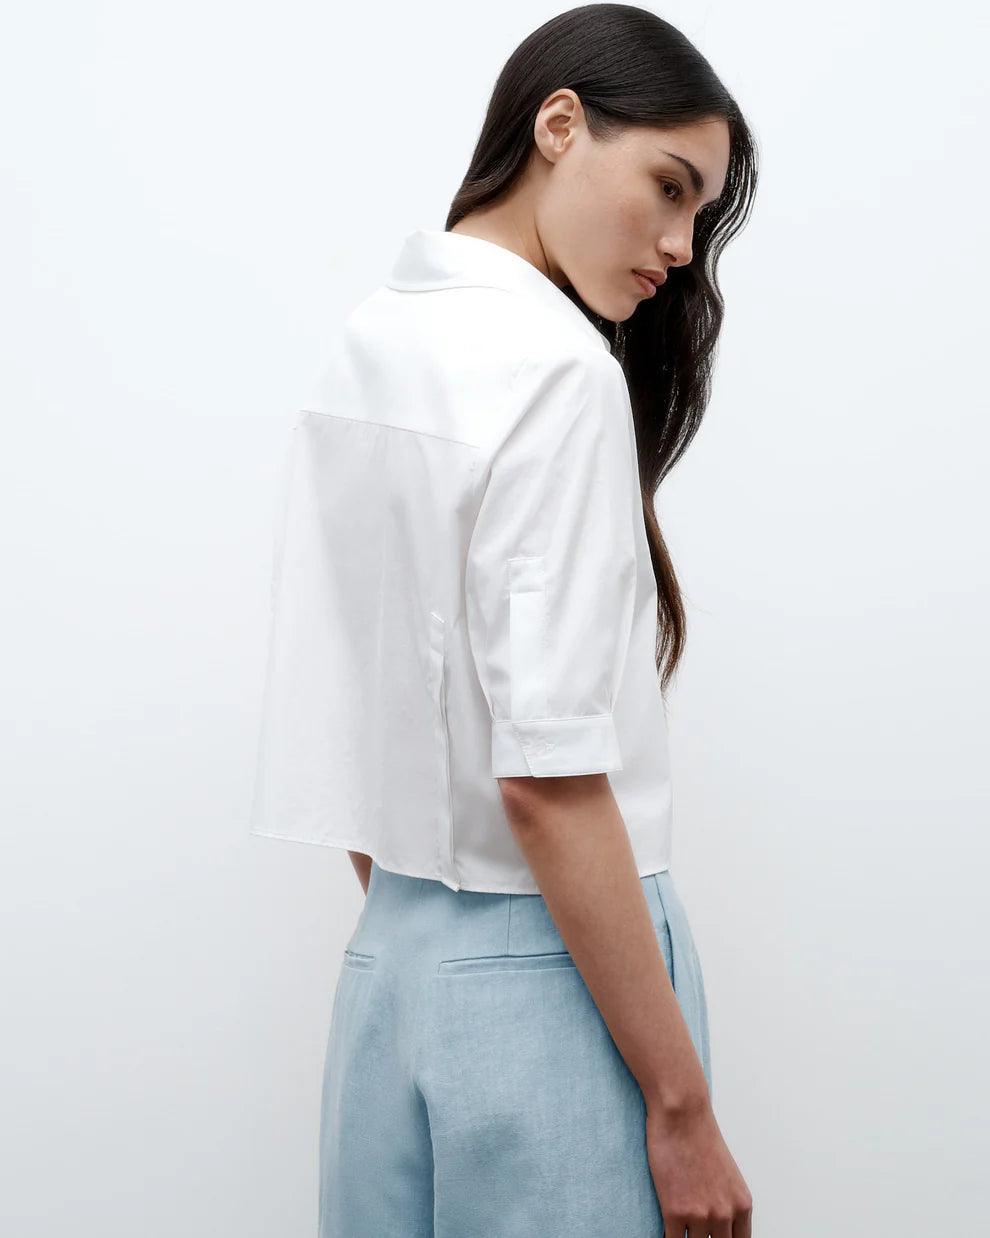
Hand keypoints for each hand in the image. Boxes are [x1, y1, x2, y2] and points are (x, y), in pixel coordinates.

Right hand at [645, 1095, 752, 1236]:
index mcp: (742, 1205)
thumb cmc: (700, 1135)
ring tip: (680, 1229)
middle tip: (695, 1233)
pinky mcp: (674, 1212)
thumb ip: (727, 1202)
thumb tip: (720, 1223)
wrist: (682, 1113)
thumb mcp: (727, 1174)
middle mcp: (724, 1214)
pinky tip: (665, 1231)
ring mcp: (700, 1216)